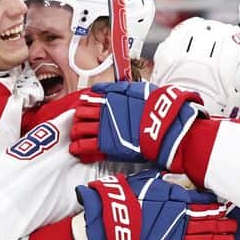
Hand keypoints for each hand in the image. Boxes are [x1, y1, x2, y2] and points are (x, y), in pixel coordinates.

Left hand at [70, 82, 204, 169]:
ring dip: (76, 134)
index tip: (82, 109)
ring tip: (75, 138)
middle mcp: (103, 112)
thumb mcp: (138, 90)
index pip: (88, 100)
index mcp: (110, 98)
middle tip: (77, 124)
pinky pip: (86, 147)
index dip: (83, 105)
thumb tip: (99, 88)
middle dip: (77, 119)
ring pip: (80, 130)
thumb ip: (117, 88)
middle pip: (81, 114)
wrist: (164, 125)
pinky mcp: (106, 145)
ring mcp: (104, 129)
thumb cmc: (156, 108)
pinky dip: (79, 149)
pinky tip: (78, 151)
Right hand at [75, 171, 235, 239]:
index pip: (205, 203)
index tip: (222, 207)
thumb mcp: (150, 181)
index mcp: (180, 200)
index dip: (215, 206)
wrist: (114, 222)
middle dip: (223, 224)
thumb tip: (180, 180)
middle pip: (211, 222)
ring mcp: (178, 238)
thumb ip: (168, 183)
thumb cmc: (129, 198)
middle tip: (232, 225)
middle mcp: (184, 219)